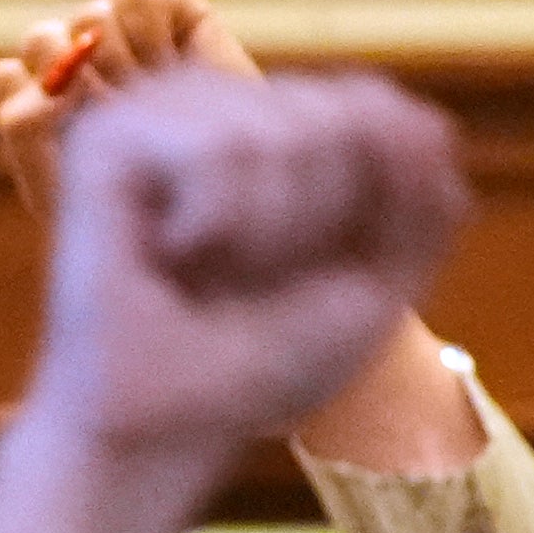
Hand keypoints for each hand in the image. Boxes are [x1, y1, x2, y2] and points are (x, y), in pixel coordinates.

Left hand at [0, 0, 267, 219]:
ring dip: (118, 66)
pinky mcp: (170, 11)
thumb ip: (25, 128)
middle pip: (41, 40)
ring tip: (152, 101)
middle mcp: (81, 69)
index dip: (34, 103)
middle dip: (75, 85)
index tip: (70, 137)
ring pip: (88, 17)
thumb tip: (25, 64)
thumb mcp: (66, 188)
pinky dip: (148, 33)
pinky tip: (169, 66)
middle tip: (115, 119)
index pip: (6, 79)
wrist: (230, 199)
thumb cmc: (145, 207)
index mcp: (46, 113)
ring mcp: (123, 38)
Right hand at [18, 68, 471, 501]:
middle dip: (316, 223)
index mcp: (270, 115)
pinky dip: (214, 227)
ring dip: (262, 236)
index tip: (304, 272)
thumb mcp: (376, 281)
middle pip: (339, 114)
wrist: (166, 437)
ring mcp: (158, 107)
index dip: (367, 208)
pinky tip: (166, 256)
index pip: (377, 108)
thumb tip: (425, 120)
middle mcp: (216, 96)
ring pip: (280, 134)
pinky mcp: (108, 135)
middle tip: (246, 279)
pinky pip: (219, 151)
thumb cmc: (256, 363)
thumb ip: (423, 197)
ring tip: (205, 272)